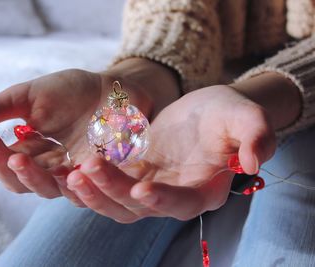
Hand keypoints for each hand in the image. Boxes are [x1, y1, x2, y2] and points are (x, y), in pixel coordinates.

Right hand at [0, 58, 179, 203]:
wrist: (115, 88)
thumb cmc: (71, 91)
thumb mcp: (26, 95)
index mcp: (27, 150)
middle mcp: (47, 168)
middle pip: (17, 181)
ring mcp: (73, 174)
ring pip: (45, 189)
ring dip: (29, 175)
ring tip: (16, 157)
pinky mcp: (100, 176)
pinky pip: (85, 188)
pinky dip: (75, 183)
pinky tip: (67, 170)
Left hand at [67, 85, 276, 222]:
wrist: (206, 109)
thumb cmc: (229, 113)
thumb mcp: (246, 116)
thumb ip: (256, 136)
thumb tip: (254, 161)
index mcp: (203, 189)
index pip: (183, 204)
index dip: (163, 201)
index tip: (141, 189)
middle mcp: (173, 195)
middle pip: (139, 207)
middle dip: (113, 192)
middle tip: (88, 170)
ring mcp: (149, 185)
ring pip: (117, 202)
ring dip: (94, 192)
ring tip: (72, 173)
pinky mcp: (131, 172)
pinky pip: (105, 183)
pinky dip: (89, 179)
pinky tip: (69, 166)